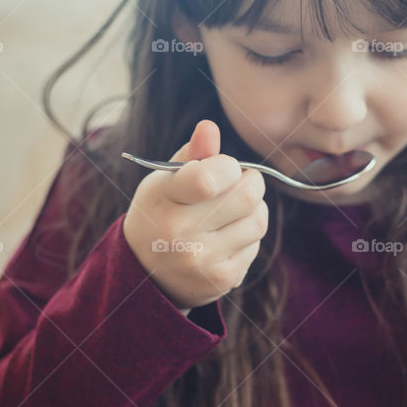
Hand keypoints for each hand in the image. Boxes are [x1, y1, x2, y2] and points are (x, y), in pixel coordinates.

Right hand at [123, 118, 268, 311]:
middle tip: (236, 185)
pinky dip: (247, 236)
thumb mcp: (165, 180)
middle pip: (248, 195)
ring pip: (258, 220)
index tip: (222, 169)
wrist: (147, 273)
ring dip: (252, 210)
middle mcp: (180, 233)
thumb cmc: (162, 212)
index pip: (209, 179)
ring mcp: (202, 260)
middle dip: (250, 182)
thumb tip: (209, 127)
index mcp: (163, 199)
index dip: (228, 167)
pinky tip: (225, 238)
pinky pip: (256, 245)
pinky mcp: (222, 280)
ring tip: (230, 212)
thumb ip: (192, 154)